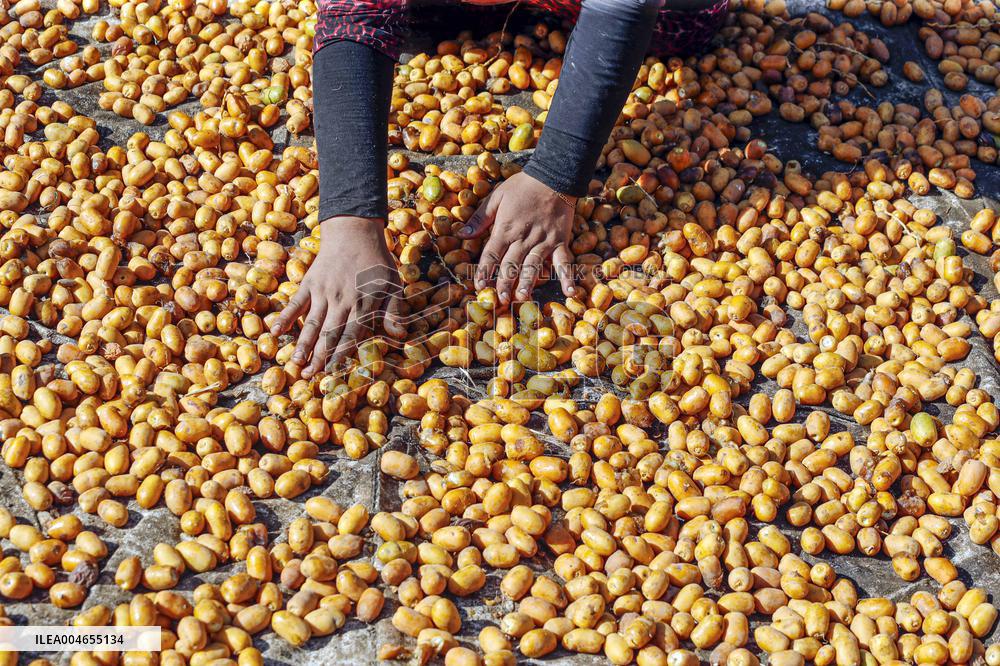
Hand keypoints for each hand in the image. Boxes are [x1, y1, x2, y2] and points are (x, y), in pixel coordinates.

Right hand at [270, 217, 405, 378]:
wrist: (354, 232)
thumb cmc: (377, 262)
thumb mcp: (393, 285)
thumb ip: (394, 311)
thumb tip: (400, 335)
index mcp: (363, 303)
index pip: (351, 335)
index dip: (341, 355)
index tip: (333, 373)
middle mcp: (342, 300)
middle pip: (329, 334)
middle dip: (319, 357)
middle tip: (309, 377)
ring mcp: (324, 292)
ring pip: (312, 322)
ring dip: (302, 344)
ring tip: (295, 363)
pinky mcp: (310, 283)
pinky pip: (296, 303)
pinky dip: (285, 317)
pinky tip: (276, 332)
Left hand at [456, 171, 578, 305]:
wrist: (553, 176)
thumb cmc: (523, 186)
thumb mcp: (496, 197)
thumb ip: (480, 218)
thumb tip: (461, 234)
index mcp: (505, 228)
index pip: (492, 254)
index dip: (484, 271)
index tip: (479, 285)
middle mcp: (523, 238)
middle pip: (511, 264)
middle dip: (505, 282)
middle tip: (500, 299)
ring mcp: (543, 241)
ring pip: (533, 266)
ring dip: (527, 283)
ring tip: (522, 297)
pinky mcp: (560, 241)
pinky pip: (564, 261)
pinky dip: (567, 276)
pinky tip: (569, 291)